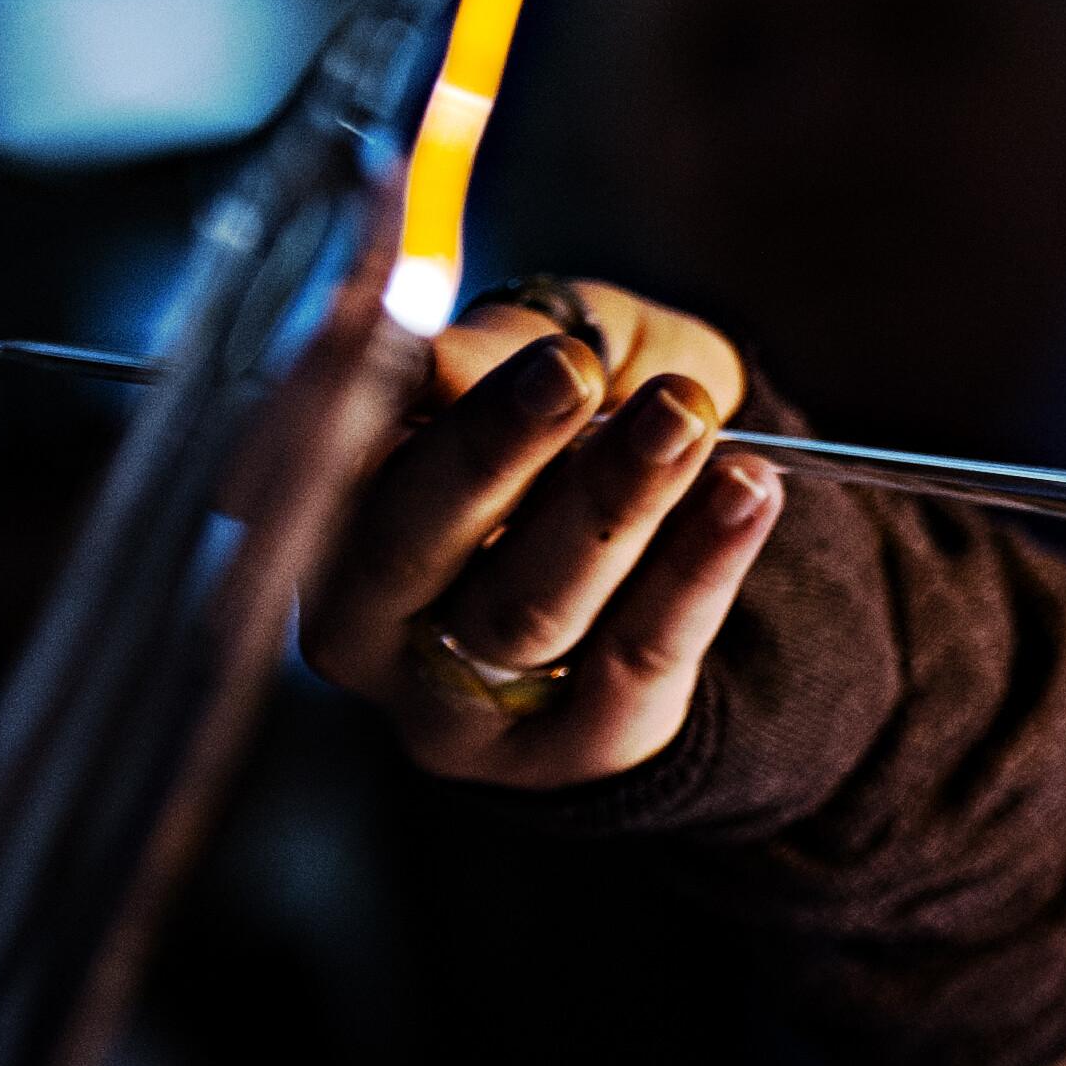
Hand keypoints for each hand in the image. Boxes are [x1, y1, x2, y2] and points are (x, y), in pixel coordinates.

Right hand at [303, 281, 782, 788]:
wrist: (681, 543)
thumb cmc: (577, 425)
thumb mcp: (540, 351)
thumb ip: (493, 343)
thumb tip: (429, 353)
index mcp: (323, 515)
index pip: (319, 461)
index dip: (359, 393)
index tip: (407, 315)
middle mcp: (363, 622)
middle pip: (409, 544)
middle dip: (492, 448)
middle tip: (569, 373)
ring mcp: (454, 703)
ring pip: (526, 606)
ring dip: (612, 502)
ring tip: (684, 417)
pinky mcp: (567, 749)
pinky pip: (637, 655)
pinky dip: (696, 567)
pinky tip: (746, 492)